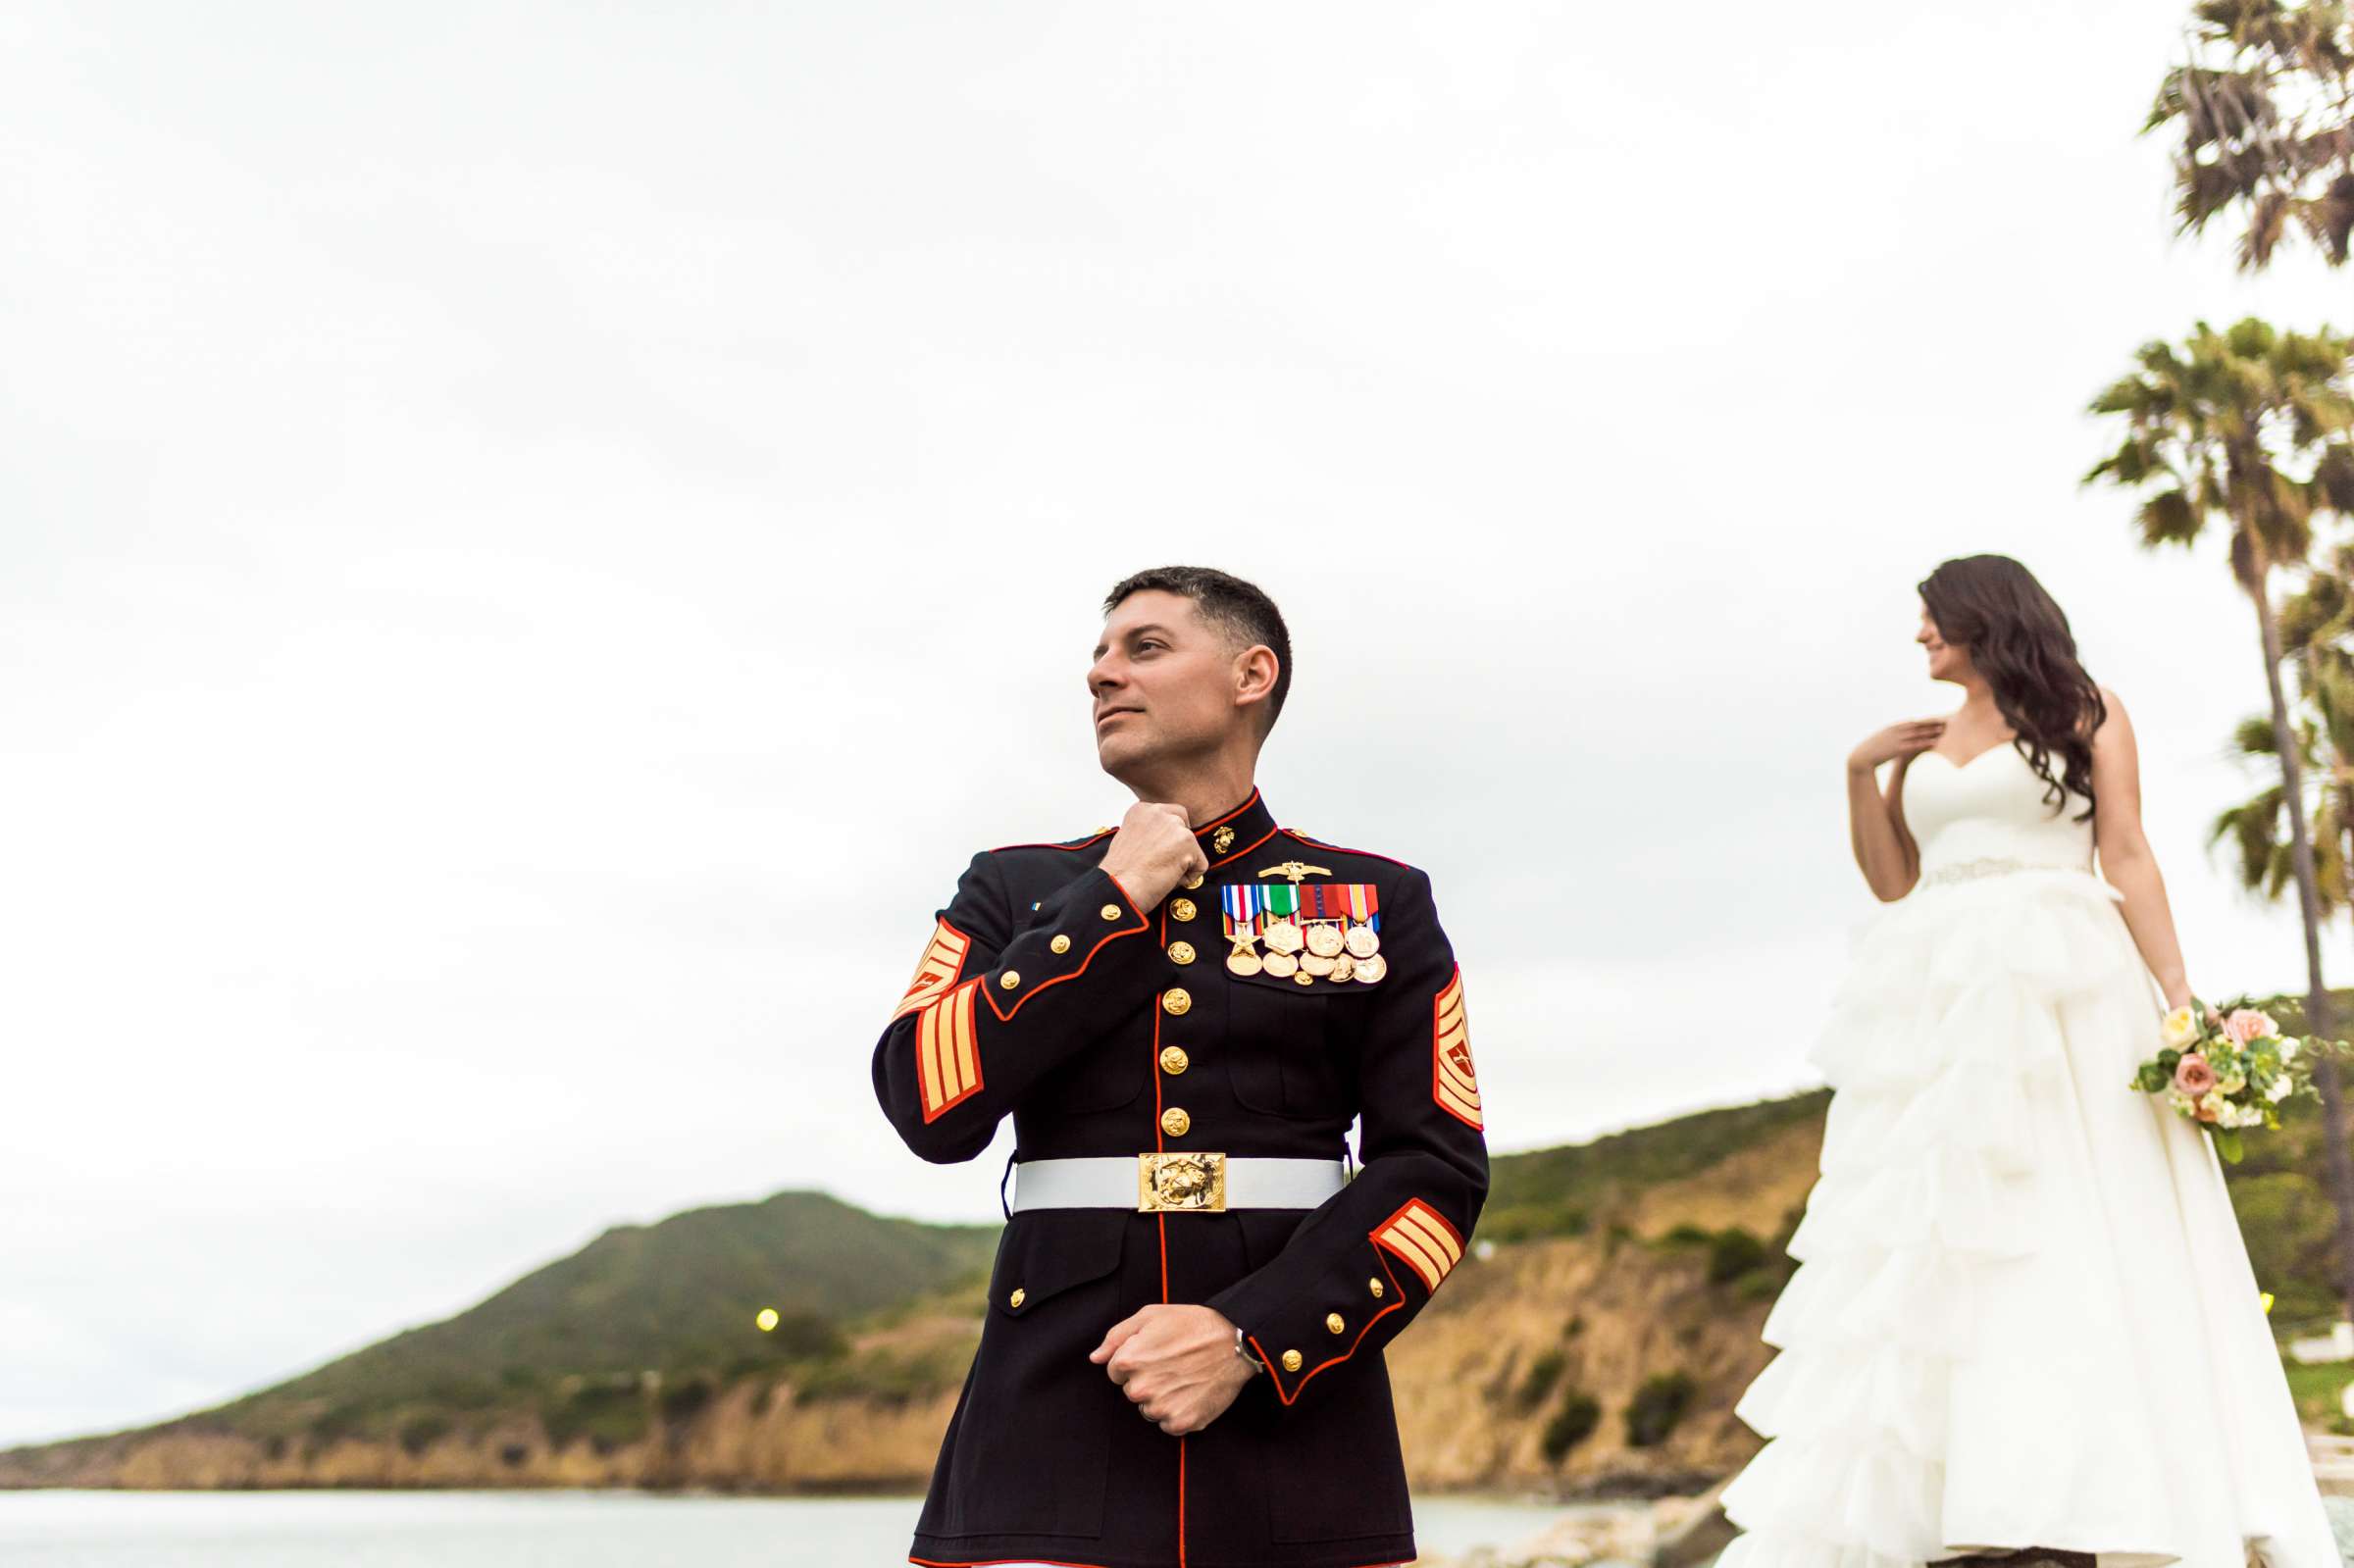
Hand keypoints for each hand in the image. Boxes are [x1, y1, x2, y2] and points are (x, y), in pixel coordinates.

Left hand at [1089, 1303, 1255, 1435]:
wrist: (1235, 1343)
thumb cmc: (1193, 1325)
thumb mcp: (1151, 1316)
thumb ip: (1116, 1337)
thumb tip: (1095, 1358)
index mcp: (1128, 1361)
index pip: (1115, 1372)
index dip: (1135, 1361)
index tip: (1155, 1354)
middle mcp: (1141, 1388)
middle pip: (1132, 1392)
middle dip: (1146, 1380)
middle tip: (1172, 1365)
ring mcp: (1161, 1408)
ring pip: (1150, 1409)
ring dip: (1162, 1398)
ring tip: (1184, 1378)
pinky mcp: (1182, 1422)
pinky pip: (1168, 1425)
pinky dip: (1178, 1413)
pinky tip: (1191, 1393)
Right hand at [1096, 802, 1208, 911]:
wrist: (1117, 888)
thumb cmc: (1120, 874)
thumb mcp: (1129, 840)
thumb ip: (1149, 832)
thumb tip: (1166, 841)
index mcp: (1142, 809)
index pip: (1171, 816)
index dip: (1166, 840)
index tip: (1150, 854)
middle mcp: (1159, 812)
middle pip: (1186, 828)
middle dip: (1178, 848)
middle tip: (1158, 864)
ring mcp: (1174, 825)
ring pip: (1192, 849)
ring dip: (1180, 864)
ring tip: (1157, 872)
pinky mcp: (1188, 841)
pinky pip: (1200, 865)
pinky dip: (1187, 878)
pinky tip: (1166, 879)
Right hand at [1849, 719, 1945, 774]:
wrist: (1861, 757)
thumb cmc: (1869, 750)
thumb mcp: (1879, 740)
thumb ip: (1888, 737)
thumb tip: (1893, 737)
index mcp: (1891, 728)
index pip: (1911, 722)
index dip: (1923, 721)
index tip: (1934, 720)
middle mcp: (1895, 731)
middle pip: (1917, 726)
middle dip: (1931, 724)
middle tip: (1944, 721)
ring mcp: (1896, 739)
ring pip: (1918, 734)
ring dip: (1931, 732)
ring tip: (1943, 731)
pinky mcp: (1897, 749)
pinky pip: (1914, 745)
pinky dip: (1925, 743)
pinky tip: (1934, 743)